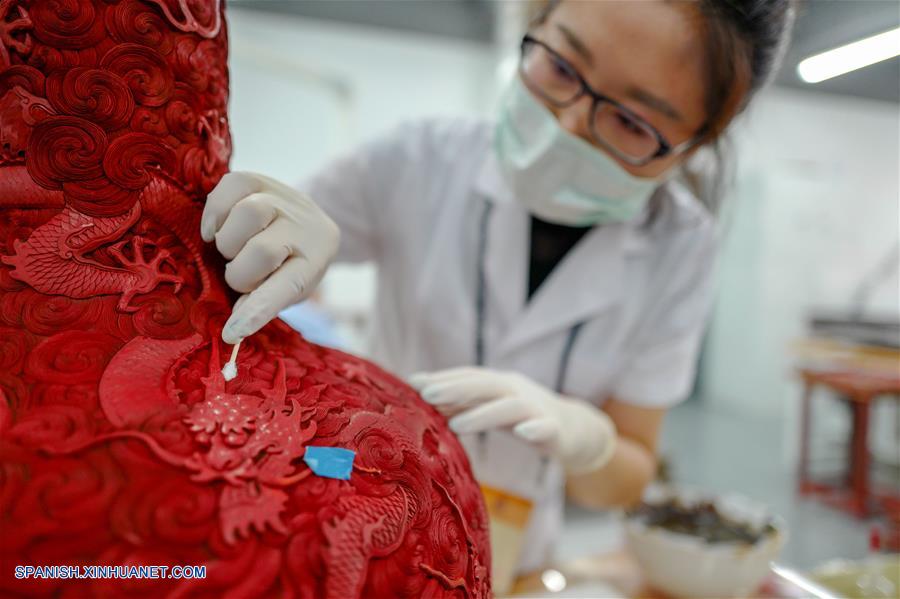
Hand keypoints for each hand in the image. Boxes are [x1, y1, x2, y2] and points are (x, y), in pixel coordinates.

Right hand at [201, 171, 339, 343]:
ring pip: (249, 213)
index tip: (231, 332)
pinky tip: (215, 228)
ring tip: (230, 250)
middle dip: (240, 272)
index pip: (285, 289)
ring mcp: (284, 199)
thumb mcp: (286, 289)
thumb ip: (260, 303)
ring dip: (228, 240)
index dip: (256, 311)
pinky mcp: (261, 179)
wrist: (308, 222)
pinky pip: (231, 185)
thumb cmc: (291, 264)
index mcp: (314, 261)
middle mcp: (304, 227)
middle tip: (239, 275)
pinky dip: (215, 211)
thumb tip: (232, 326)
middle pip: (263, 250)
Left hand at [409, 367, 616, 473]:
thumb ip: (461, 403)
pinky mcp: (556, 430)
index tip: (412, 382)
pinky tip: (523, 433)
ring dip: (482, 414)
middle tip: (426, 395)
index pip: (468, 377)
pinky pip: (545, 427)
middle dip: (455, 388)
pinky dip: (535, 428)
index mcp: (499, 384)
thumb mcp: (491, 409)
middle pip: (484, 384)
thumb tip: (420, 395)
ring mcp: (537, 408)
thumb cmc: (524, 418)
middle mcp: (516, 390)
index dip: (442, 378)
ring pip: (509, 407)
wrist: (576, 432)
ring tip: (456, 425)